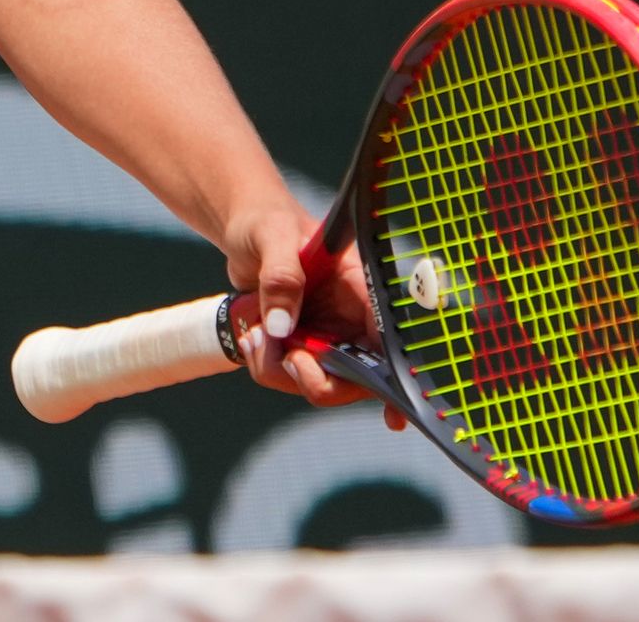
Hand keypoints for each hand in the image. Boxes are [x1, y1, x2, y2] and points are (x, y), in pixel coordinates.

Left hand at [220, 196, 404, 426]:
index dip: (395, 380)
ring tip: (256, 332)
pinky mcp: (300, 346)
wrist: (242, 231)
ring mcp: (325, 337)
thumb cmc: (266, 221)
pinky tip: (253, 335)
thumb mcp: (272, 236)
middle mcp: (350, 320)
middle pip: (354, 378)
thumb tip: (283, 328)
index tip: (394, 416)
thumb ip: (280, 275)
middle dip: (316, 379)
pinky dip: (266, 363)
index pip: (389, 338)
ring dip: (279, 368)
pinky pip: (287, 375)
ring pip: (316, 382)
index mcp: (360, 290)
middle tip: (288, 357)